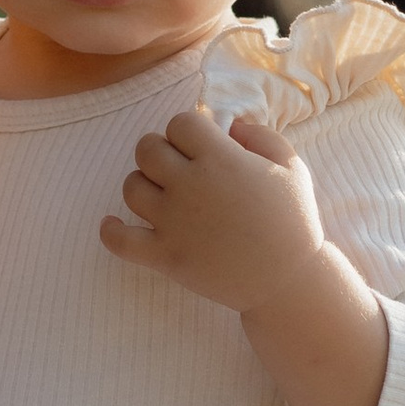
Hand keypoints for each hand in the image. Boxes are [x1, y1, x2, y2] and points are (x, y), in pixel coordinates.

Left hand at [99, 108, 328, 314]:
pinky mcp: (164, 256)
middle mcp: (190, 186)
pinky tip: (112, 223)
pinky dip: (111, 231)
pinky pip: (120, 240)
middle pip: (147, 149)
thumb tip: (228, 124)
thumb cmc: (293, 222)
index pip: (180, 123)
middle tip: (178, 167)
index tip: (201, 146)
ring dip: (143, 184)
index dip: (188, 130)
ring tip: (163, 195)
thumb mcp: (291, 166)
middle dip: (161, 151)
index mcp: (220, 160)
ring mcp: (172, 223)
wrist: (287, 282)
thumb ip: (259, 135)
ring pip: (131, 187)